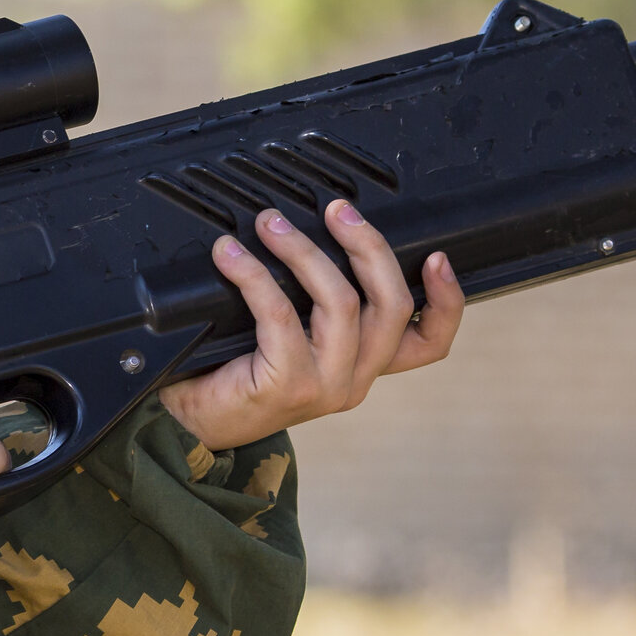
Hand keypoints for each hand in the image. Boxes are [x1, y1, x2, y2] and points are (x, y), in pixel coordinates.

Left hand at [159, 201, 463, 451]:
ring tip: (269, 223)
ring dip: (304, 251)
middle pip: (391, 304)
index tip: (438, 256)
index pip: (429, 343)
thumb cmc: (237, 371)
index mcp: (364, 365)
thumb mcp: (293, 338)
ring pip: (341, 301)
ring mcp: (325, 386)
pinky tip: (229, 255)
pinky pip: (280, 314)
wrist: (189, 426)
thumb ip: (318, 305)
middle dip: (367, 245)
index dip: (446, 301)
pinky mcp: (287, 386)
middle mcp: (355, 379)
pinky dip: (253, 275)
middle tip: (336, 210)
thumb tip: (321, 232)